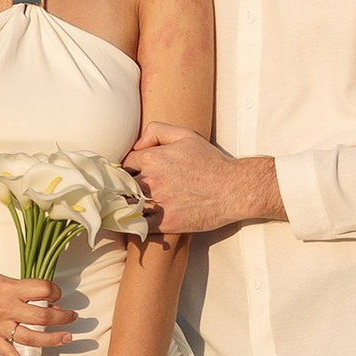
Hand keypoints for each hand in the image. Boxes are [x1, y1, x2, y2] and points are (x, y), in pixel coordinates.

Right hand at [0, 268, 80, 355]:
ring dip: (52, 339)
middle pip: (42, 317)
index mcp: (8, 289)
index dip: (55, 292)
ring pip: (31, 337)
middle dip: (62, 317)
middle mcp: (5, 309)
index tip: (57, 294)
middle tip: (71, 316)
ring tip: (66, 337)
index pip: (43, 290)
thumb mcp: (0, 277)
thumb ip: (21, 288)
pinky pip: (9, 355)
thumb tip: (44, 297)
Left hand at [122, 125, 280, 239]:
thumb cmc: (211, 162)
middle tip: (131, 191)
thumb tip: (137, 144)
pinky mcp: (164, 223)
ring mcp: (157, 202)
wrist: (233, 189)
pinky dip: (133, 223)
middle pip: (123, 185)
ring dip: (128, 205)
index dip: (130, 169)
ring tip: (132, 206)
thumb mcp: (186, 135)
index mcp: (152, 158)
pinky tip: (135, 221)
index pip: (126, 164)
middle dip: (125, 187)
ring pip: (127, 205)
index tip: (134, 175)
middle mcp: (150, 180)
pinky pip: (137, 225)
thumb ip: (157, 131)